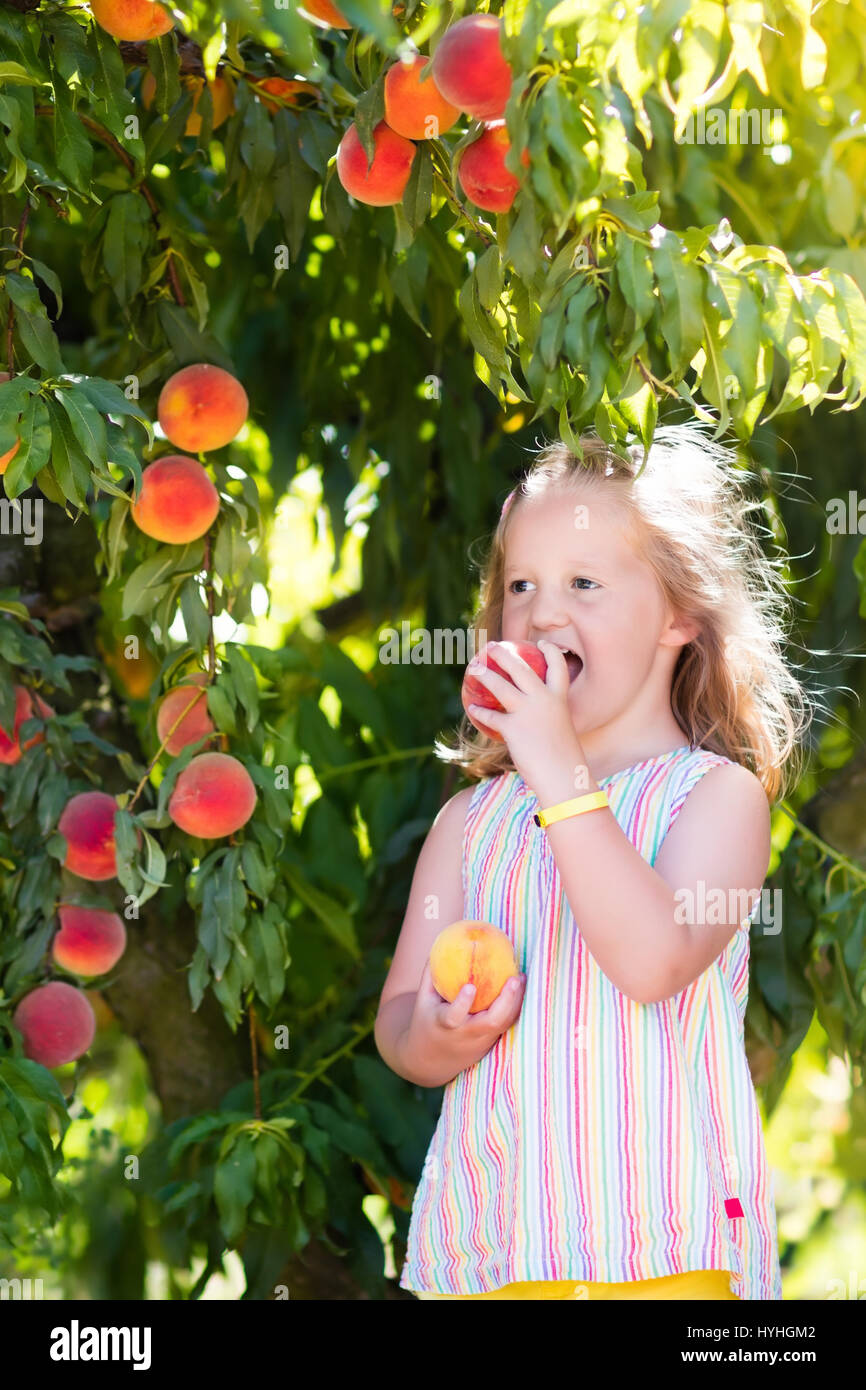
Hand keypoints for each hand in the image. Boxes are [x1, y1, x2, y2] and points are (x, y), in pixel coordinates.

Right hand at [402, 958, 527, 1086]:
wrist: (428, 1062)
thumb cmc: (425, 1022)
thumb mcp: (422, 1000)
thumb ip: (431, 974)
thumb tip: (441, 943)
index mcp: (444, 1025)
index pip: (454, 1017)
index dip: (462, 1003)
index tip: (470, 987)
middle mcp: (465, 1036)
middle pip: (490, 1023)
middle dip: (506, 1002)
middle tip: (515, 978)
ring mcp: (480, 1042)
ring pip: (504, 1025)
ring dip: (516, 1002)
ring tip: (521, 977)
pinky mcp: (490, 1044)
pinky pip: (506, 1024)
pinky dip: (514, 1007)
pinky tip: (520, 987)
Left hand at [465, 639, 584, 795]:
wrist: (564, 777)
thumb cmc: (565, 759)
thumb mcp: (560, 731)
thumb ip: (547, 718)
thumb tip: (533, 718)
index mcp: (560, 699)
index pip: (558, 667)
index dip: (551, 651)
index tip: (541, 643)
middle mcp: (544, 700)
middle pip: (521, 668)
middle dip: (505, 655)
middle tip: (492, 647)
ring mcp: (527, 712)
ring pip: (501, 686)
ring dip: (485, 675)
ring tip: (473, 668)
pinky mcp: (513, 728)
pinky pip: (491, 717)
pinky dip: (480, 712)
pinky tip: (473, 708)